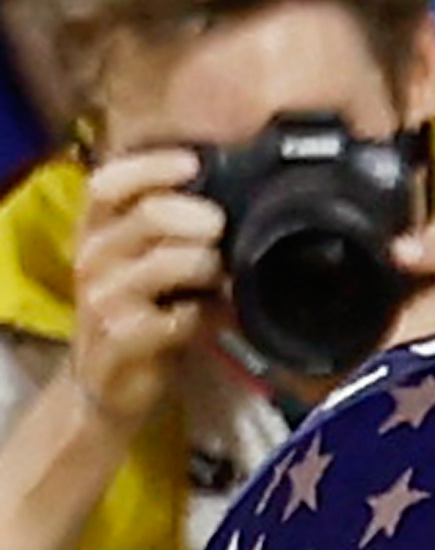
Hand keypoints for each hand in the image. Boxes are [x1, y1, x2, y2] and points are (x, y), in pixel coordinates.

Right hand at [66, 147, 223, 433]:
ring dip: (207, 267)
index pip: (110, 181)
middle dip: (199, 218)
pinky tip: (218, 319)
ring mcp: (105, 300)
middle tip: (224, 227)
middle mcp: (93, 256)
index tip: (194, 164)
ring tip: (224, 278)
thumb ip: (170, 235)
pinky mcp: (124, 340)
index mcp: (95, 230)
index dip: (153, 167)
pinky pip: (177, 319)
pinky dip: (207, 316)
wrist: (109, 385)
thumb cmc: (138, 316)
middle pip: (148, 217)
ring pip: (165, 265)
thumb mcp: (145, 268)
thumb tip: (227, 204)